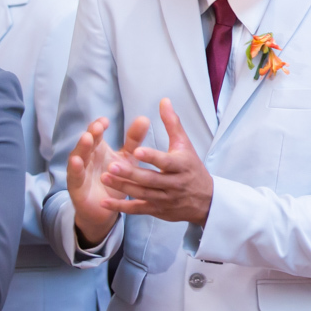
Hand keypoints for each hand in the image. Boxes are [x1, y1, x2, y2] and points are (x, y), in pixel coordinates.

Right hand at [68, 115, 147, 244]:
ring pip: (78, 157)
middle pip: (87, 143)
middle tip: (98, 127)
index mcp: (98, 149)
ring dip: (82, 148)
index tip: (105, 121)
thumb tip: (144, 118)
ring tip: (87, 138)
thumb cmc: (115, 179)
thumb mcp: (127, 158)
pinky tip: (78, 161)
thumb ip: (134, 140)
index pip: (96, 134)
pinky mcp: (76, 188)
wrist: (106, 208)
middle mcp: (87, 158)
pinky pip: (75, 177)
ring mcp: (80, 172)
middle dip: (91, 134)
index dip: (98, 126)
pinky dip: (76, 169)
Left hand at [98, 99, 214, 225]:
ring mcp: (165, 199)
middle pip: (150, 179)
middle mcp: (174, 183)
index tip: (136, 151)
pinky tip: (105, 202)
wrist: (206, 200)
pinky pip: (138, 210)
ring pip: (142, 193)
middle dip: (130, 173)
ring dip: (122, 187)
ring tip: (104, 177)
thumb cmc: (192, 168)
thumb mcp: (185, 145)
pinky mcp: (158, 210)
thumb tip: (163, 101)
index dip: (152, 157)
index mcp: (181, 165)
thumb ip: (172, 124)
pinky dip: (122, 208)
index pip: (165, 161)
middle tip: (111, 165)